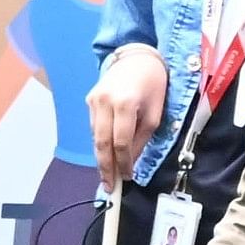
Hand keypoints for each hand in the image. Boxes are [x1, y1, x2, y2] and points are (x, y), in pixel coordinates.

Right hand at [87, 46, 169, 187]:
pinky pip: (94, 127)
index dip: (123, 163)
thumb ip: (142, 137)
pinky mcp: (89, 100)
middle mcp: (104, 102)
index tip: (126, 178)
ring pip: (95, 137)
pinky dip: (100, 141)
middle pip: (101, 143)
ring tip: (107, 174)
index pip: (120, 142)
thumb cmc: (153, 84)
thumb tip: (131, 160)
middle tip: (108, 186)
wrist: (137, 57)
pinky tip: (106, 153)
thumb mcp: (155, 112)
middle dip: (105, 167)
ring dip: (101, 156)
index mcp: (125, 104)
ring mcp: (93, 101)